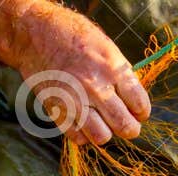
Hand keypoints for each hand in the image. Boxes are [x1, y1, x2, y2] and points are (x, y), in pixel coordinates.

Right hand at [9, 1, 150, 145]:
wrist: (35, 35)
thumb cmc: (73, 37)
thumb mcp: (106, 47)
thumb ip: (121, 75)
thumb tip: (134, 101)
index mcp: (112, 68)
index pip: (139, 103)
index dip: (142, 112)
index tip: (138, 113)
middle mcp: (95, 86)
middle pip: (124, 126)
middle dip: (130, 129)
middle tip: (126, 125)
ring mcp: (75, 101)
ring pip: (102, 137)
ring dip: (106, 133)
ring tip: (103, 123)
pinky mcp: (57, 111)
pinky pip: (78, 138)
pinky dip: (84, 135)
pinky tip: (84, 122)